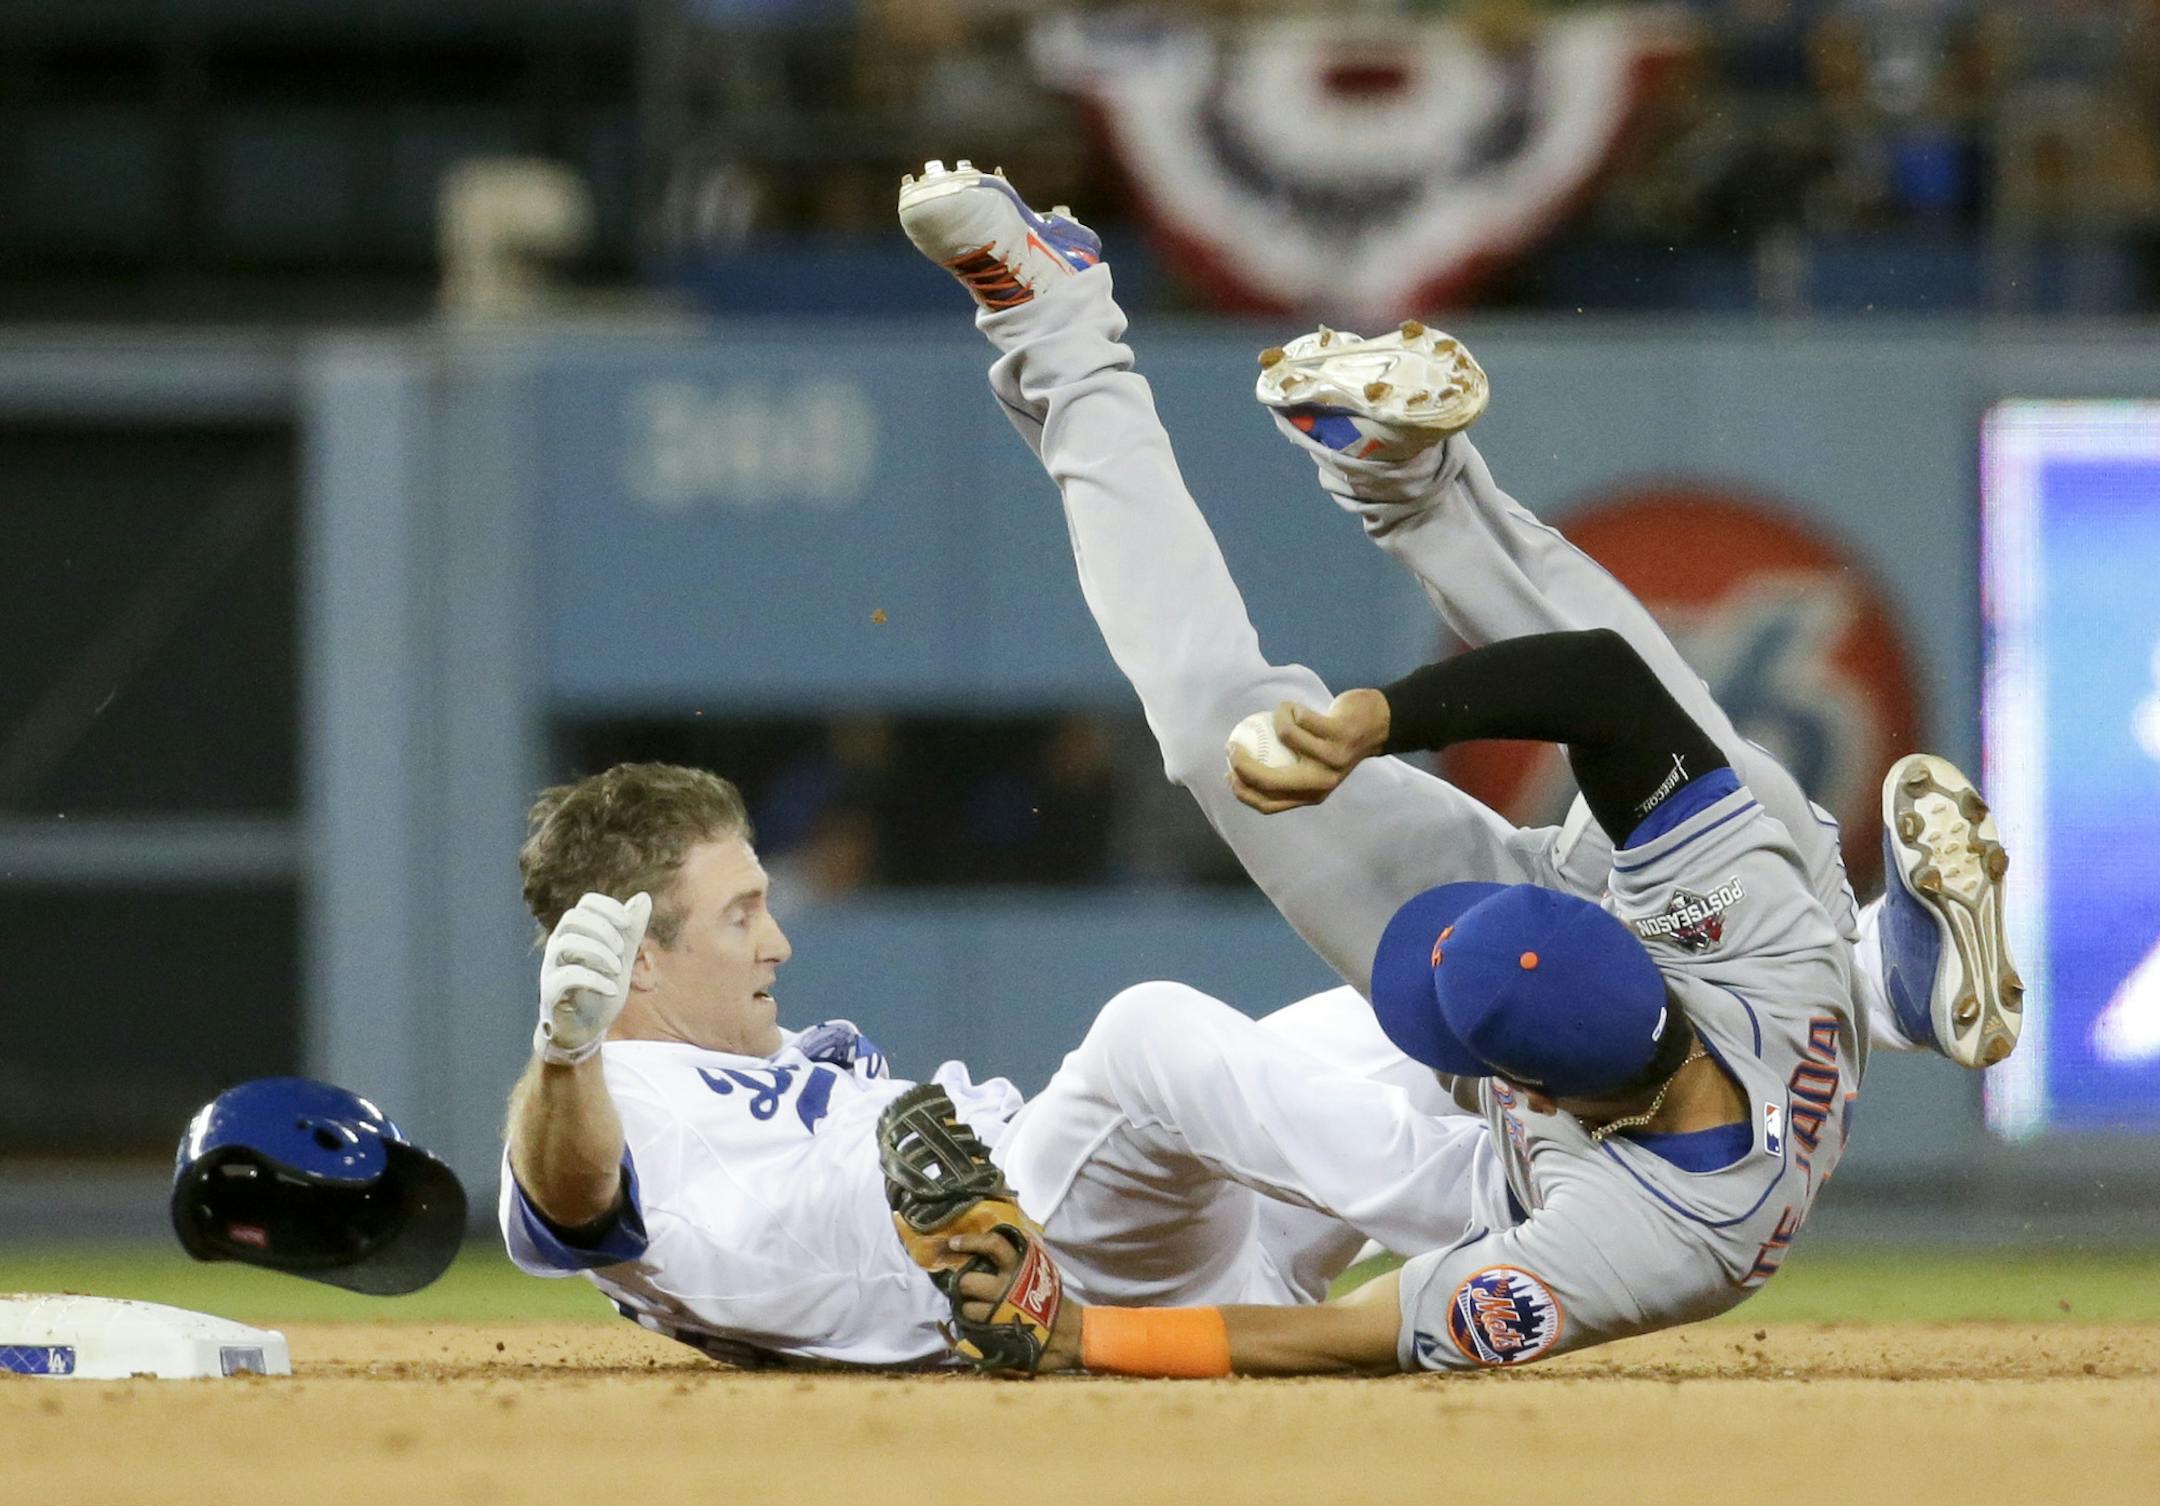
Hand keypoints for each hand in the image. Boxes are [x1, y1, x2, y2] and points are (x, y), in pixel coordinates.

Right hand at [536, 891, 651, 1064]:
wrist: (584, 1029)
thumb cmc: (599, 989)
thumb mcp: (621, 957)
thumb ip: (631, 930)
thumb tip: (643, 897)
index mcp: (577, 933)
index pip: (586, 903)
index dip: (609, 907)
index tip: (628, 924)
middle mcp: (559, 945)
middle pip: (572, 917)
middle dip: (603, 929)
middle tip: (622, 950)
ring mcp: (552, 967)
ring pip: (566, 942)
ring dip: (598, 952)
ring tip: (618, 969)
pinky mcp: (550, 991)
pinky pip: (565, 976)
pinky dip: (594, 979)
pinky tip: (611, 990)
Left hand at [946, 1229, 1082, 1373]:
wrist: (1067, 1333)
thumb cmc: (1052, 1298)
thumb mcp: (1040, 1270)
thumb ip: (1018, 1258)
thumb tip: (991, 1246)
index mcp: (1020, 1267)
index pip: (993, 1245)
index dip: (971, 1242)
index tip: (954, 1243)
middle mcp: (1006, 1287)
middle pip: (967, 1281)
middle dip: (964, 1284)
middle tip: (969, 1286)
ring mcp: (999, 1312)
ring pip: (967, 1308)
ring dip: (969, 1309)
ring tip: (979, 1309)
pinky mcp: (996, 1334)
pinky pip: (973, 1328)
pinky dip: (974, 1326)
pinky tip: (981, 1324)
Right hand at [1225, 689, 1391, 813]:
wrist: (1377, 725)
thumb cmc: (1337, 744)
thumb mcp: (1314, 766)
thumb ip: (1288, 772)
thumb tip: (1240, 772)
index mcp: (1312, 795)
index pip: (1268, 804)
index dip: (1242, 792)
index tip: (1228, 773)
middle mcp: (1322, 783)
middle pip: (1270, 781)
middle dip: (1243, 764)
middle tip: (1233, 746)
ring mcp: (1331, 759)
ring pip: (1285, 737)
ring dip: (1275, 720)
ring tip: (1277, 715)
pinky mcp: (1338, 734)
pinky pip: (1300, 718)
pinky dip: (1290, 709)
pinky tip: (1293, 707)